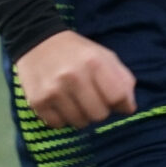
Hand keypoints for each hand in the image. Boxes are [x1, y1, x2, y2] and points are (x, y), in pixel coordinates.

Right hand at [13, 30, 136, 127]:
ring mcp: (53, 90)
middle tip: (91, 99)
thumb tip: (129, 108)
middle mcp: (73, 77)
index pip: (117, 97)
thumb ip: (122, 80)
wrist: (37, 41)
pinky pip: (59, 125)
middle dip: (99, 110)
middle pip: (99, 115)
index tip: (114, 101)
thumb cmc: (77, 52)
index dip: (120, 103)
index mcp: (94, 62)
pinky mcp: (37, 101)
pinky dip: (62, 118)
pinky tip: (60, 103)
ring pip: (79, 123)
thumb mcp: (104, 56)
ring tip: (74, 100)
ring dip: (81, 116)